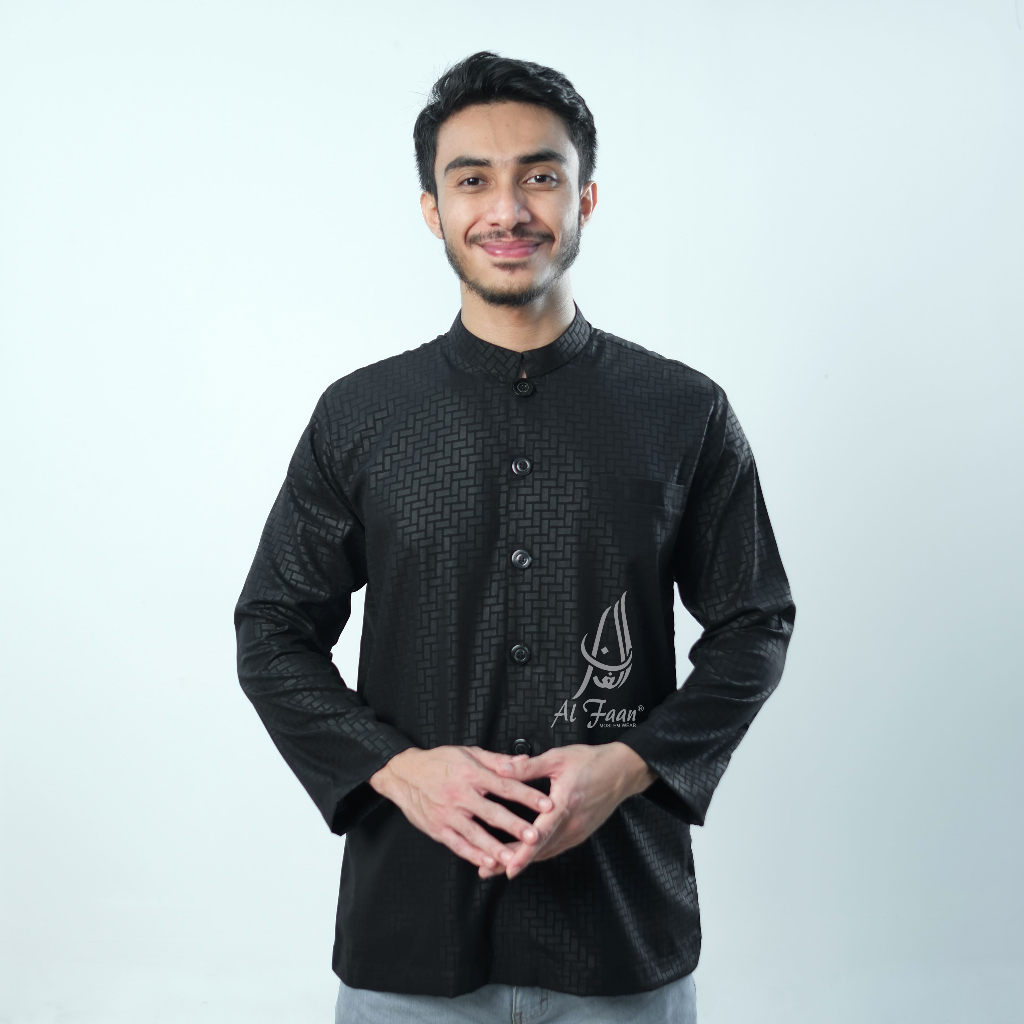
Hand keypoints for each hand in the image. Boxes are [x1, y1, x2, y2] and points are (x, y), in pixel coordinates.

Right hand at [368, 746, 553, 876]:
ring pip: (475, 833)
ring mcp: (447, 813)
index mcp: (471, 773)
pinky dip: (473, 855)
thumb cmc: (439, 761)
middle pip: (492, 812)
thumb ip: (497, 760)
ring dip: (496, 847)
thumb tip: (524, 762)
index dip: (527, 795)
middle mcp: (460, 794)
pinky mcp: (437, 828)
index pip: (504, 785)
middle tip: (535, 836)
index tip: (547, 804)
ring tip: (515, 858)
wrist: (404, 774)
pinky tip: (489, 862)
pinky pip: (458, 844)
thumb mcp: (468, 753)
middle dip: (515, 825)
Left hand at [476, 742, 654, 879]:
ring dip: (523, 861)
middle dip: (513, 861)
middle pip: (540, 849)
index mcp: (565, 803)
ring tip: (498, 867)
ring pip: (546, 852)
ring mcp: (578, 831)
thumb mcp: (558, 757)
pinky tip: (524, 857)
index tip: (508, 866)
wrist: (622, 771)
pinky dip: (538, 854)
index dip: (523, 852)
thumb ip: (528, 766)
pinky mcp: (580, 833)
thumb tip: (501, 769)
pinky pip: (555, 848)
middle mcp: (572, 823)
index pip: (541, 833)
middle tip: (488, 871)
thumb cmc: (591, 761)